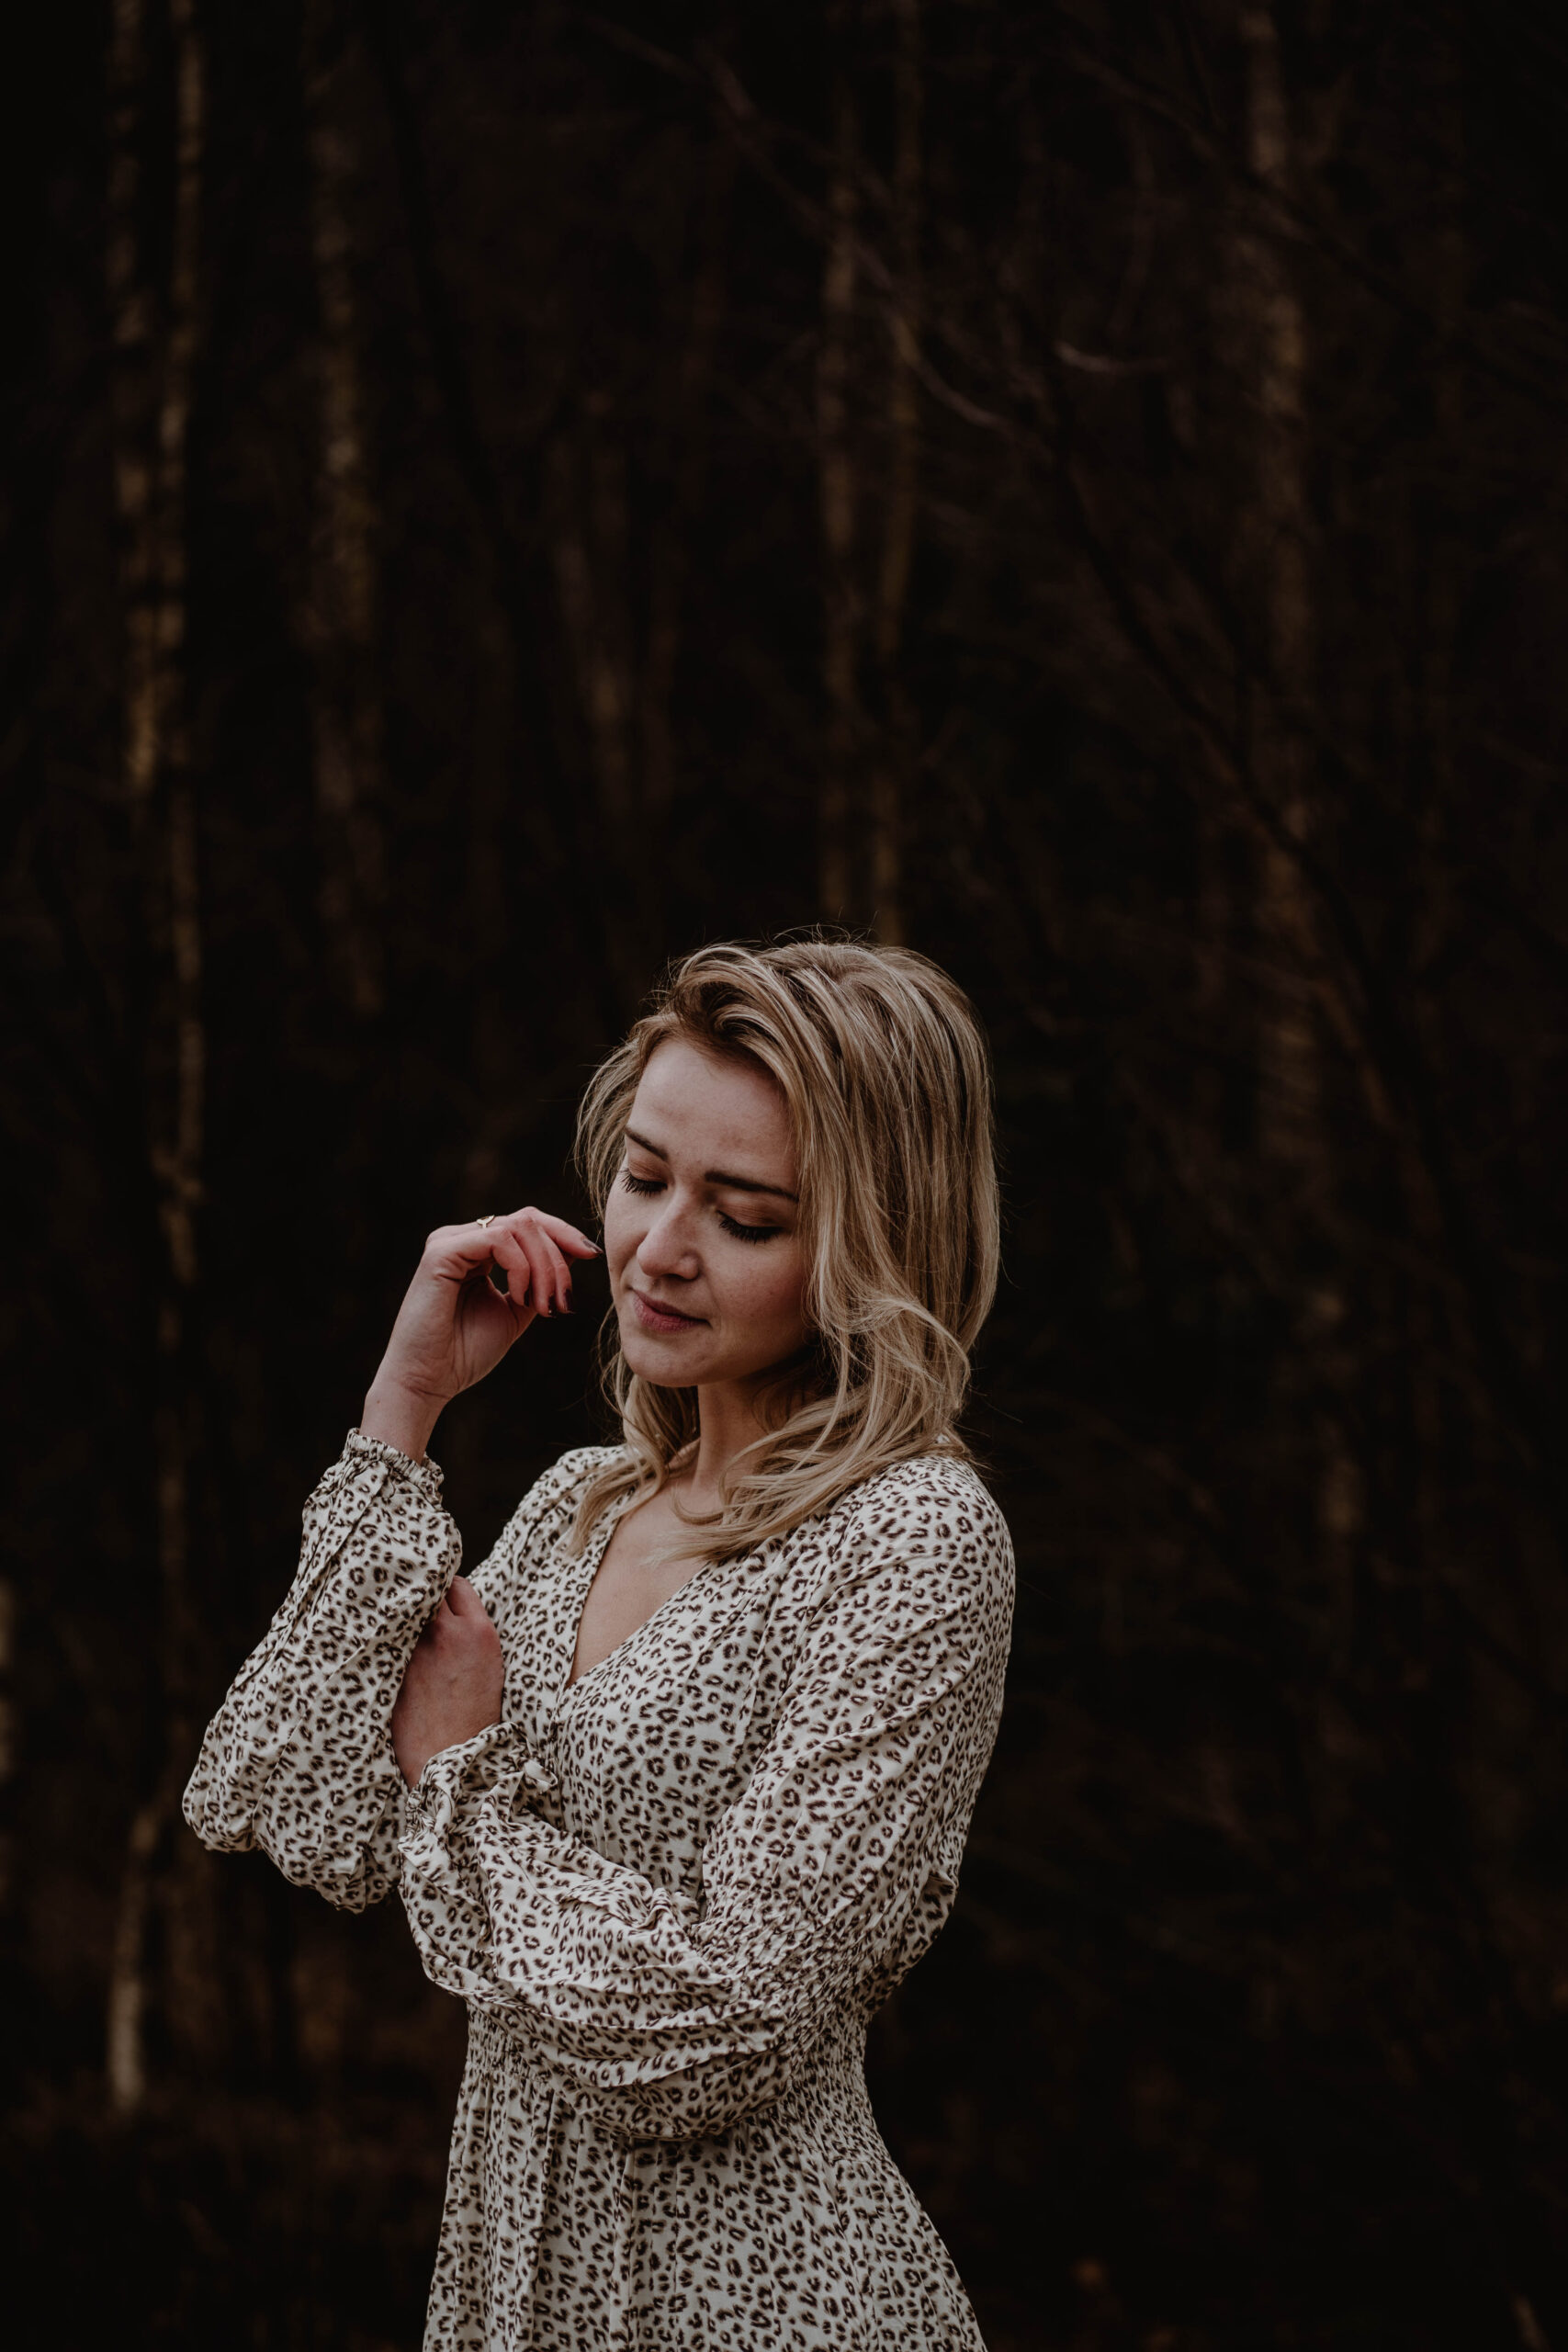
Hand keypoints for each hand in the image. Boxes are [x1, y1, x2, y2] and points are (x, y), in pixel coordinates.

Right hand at [362, 1206, 598, 1458]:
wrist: (429, 1382)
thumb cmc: (465, 1353)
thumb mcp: (517, 1309)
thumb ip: (539, 1280)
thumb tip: (575, 1252)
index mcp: (475, 1249)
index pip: (527, 1223)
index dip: (563, 1234)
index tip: (591, 1255)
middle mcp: (460, 1238)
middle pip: (528, 1220)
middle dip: (557, 1258)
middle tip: (563, 1300)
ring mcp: (449, 1241)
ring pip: (518, 1227)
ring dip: (544, 1266)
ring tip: (543, 1306)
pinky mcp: (441, 1252)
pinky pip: (498, 1239)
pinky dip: (521, 1267)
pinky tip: (520, 1297)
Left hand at [391, 1576, 504, 1787]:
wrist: (452, 1758)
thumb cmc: (474, 1716)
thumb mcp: (489, 1665)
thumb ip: (469, 1632)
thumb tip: (445, 1609)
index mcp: (478, 1632)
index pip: (455, 1584)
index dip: (444, 1590)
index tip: (437, 1597)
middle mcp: (446, 1634)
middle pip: (426, 1590)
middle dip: (420, 1596)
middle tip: (412, 1606)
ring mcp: (416, 1651)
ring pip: (401, 1611)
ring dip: (399, 1615)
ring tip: (395, 1626)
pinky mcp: (393, 1669)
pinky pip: (385, 1638)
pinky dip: (384, 1640)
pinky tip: (383, 1650)